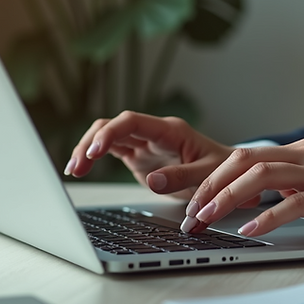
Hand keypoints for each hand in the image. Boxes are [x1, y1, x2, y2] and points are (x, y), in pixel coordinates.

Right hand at [65, 111, 234, 200]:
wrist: (230, 174)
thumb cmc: (223, 170)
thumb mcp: (209, 175)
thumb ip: (182, 177)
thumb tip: (152, 181)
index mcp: (170, 131)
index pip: (131, 122)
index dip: (110, 133)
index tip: (95, 151)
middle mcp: (153, 133)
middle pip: (112, 126)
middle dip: (90, 142)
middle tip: (77, 166)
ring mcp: (143, 144)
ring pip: (106, 136)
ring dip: (87, 150)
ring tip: (73, 170)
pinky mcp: (138, 156)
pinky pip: (110, 150)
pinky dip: (93, 158)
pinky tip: (80, 169)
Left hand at [181, 138, 303, 240]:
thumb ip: (291, 188)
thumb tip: (250, 204)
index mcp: (302, 152)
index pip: (244, 156)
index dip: (212, 178)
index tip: (192, 203)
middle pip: (244, 160)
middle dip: (210, 185)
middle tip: (190, 213)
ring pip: (262, 175)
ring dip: (228, 199)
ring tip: (207, 219)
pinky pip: (294, 202)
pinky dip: (266, 217)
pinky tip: (249, 231)